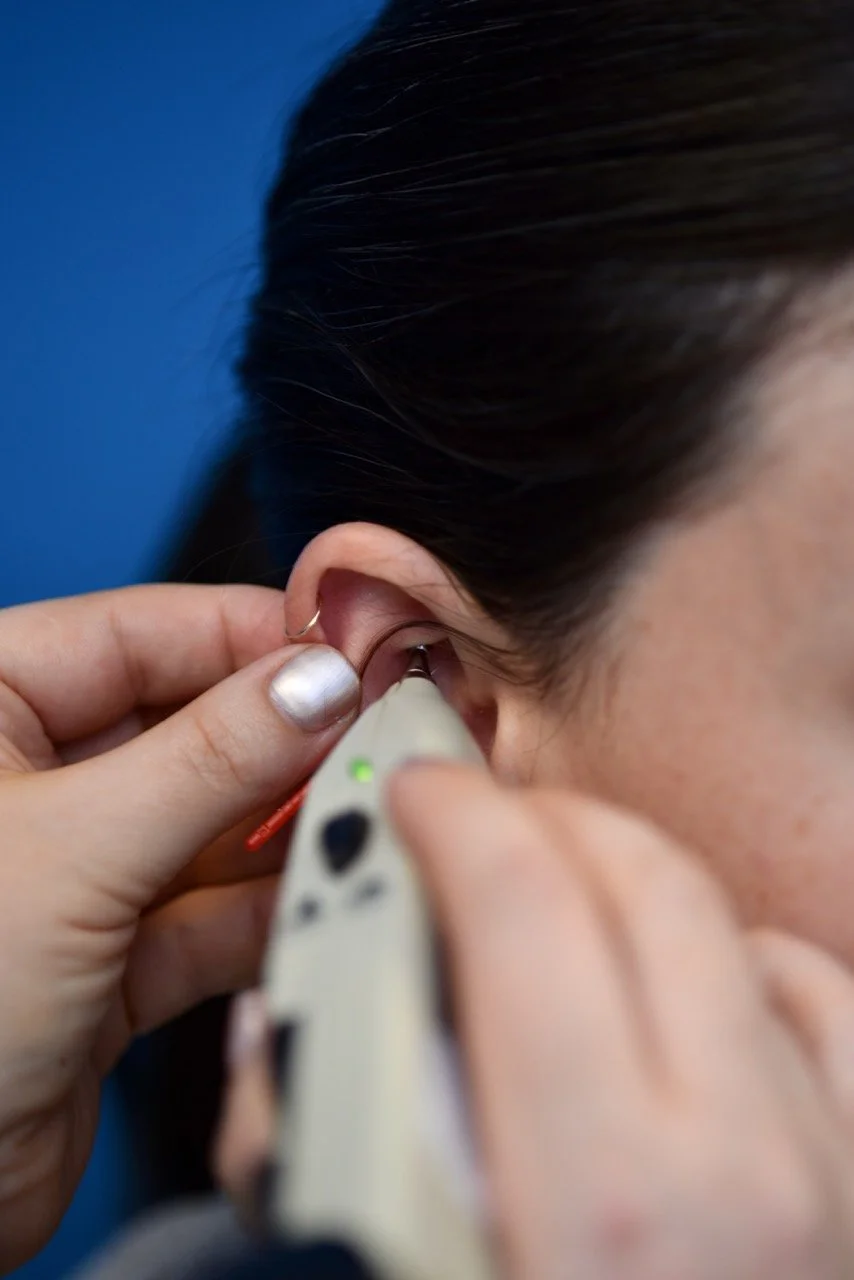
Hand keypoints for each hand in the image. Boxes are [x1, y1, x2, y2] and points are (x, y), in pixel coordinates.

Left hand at [0, 584, 359, 1270]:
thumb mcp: (73, 849)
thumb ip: (212, 758)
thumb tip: (318, 683)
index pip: (140, 630)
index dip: (253, 638)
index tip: (353, 656)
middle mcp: (26, 779)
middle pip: (188, 724)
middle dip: (284, 740)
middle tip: (380, 739)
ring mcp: (70, 873)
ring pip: (208, 824)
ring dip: (287, 829)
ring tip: (366, 818)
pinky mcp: (105, 964)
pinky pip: (207, 915)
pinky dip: (266, 911)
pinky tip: (324, 896)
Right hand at [218, 765, 853, 1279]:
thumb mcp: (396, 1275)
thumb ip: (333, 1142)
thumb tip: (304, 1021)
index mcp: (600, 1203)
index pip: (522, 905)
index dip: (451, 815)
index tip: (413, 793)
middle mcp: (741, 1171)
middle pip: (633, 879)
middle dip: (533, 817)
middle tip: (470, 822)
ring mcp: (825, 1172)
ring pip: (726, 919)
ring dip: (625, 875)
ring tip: (555, 889)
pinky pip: (815, 998)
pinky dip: (738, 956)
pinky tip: (680, 984)